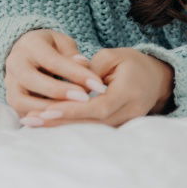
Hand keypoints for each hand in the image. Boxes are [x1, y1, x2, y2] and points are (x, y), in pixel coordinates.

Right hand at [3, 29, 108, 117]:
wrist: (28, 54)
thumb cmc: (52, 48)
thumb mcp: (63, 44)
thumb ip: (73, 55)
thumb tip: (84, 65)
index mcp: (29, 44)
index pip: (52, 60)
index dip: (75, 73)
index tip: (98, 84)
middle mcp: (14, 63)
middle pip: (32, 80)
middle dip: (60, 92)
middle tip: (86, 99)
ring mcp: (9, 83)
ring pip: (23, 101)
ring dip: (49, 108)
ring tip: (73, 113)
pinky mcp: (11, 100)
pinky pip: (23, 113)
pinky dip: (40, 119)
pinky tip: (61, 121)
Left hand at [20, 47, 174, 128]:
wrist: (155, 78)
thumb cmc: (132, 63)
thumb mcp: (113, 56)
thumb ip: (90, 69)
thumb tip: (68, 82)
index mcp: (130, 92)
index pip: (99, 106)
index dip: (74, 110)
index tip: (48, 110)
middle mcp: (130, 112)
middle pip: (92, 123)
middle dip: (61, 123)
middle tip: (31, 120)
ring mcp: (126, 123)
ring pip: (91, 130)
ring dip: (62, 128)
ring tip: (32, 123)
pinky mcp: (119, 127)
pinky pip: (93, 130)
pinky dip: (71, 127)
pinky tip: (47, 125)